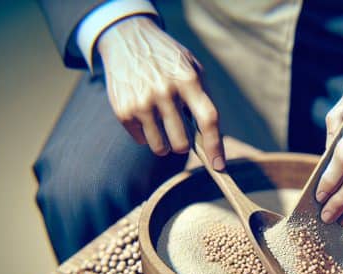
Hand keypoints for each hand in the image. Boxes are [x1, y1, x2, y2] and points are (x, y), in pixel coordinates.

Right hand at [97, 17, 224, 169]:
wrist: (126, 38)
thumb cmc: (166, 58)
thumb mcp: (191, 66)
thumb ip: (203, 97)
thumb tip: (211, 138)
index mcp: (188, 79)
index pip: (207, 119)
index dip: (215, 145)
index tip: (219, 166)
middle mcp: (164, 91)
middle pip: (181, 142)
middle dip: (183, 144)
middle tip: (180, 132)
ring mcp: (142, 102)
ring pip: (161, 147)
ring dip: (164, 143)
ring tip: (162, 123)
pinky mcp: (123, 110)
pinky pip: (141, 140)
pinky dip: (146, 133)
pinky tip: (144, 112)